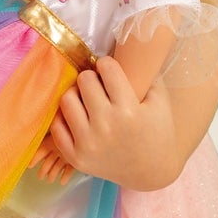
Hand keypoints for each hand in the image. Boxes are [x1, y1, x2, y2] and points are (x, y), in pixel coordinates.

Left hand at [48, 58, 164, 184]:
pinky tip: (79, 117)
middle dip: (93, 78)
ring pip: (67, 99)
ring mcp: (88, 143)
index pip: (106, 68)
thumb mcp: (160, 101)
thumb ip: (145, 73)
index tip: (110, 71)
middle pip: (85, 80)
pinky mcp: (75, 157)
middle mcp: (106, 126)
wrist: (151, 172)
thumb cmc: (157, 132)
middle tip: (99, 87)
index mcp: (129, 110)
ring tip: (87, 100)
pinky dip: (65, 117)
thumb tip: (130, 45)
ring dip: (77, 95)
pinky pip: (57, 124)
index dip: (108, 65)